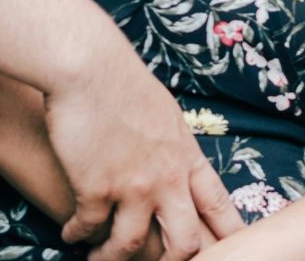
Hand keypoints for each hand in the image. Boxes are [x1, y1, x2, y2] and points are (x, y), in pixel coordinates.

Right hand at [43, 44, 243, 260]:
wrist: (87, 64)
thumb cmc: (120, 77)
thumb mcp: (164, 110)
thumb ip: (172, 142)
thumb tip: (173, 155)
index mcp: (185, 155)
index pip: (217, 204)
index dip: (228, 233)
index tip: (234, 250)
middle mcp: (165, 177)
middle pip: (184, 240)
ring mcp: (132, 186)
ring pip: (131, 244)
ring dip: (113, 258)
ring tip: (99, 260)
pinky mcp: (96, 188)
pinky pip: (89, 228)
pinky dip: (78, 236)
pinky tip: (70, 235)